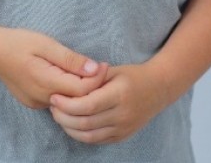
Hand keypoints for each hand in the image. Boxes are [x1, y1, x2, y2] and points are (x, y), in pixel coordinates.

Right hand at [0, 26, 108, 109]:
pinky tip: (71, 76)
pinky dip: (68, 91)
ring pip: (67, 101)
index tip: (105, 63)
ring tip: (89, 70)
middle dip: (92, 84)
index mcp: (45, 83)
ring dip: (80, 88)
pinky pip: (57, 100)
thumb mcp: (46, 44)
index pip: (81, 90)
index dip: (97, 79)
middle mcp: (41, 98)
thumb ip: (70, 59)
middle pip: (76, 98)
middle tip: (101, 66)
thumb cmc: (18, 42)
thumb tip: (94, 68)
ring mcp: (36, 103)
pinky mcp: (33, 102)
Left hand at [49, 63, 166, 143]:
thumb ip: (93, 77)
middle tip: (52, 106)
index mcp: (119, 94)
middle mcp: (122, 114)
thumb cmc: (133, 75)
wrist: (158, 89)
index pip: (88, 105)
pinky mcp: (122, 136)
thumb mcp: (114, 70)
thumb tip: (69, 80)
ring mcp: (123, 128)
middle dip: (63, 116)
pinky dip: (80, 134)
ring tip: (58, 115)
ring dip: (69, 128)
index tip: (54, 96)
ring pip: (88, 135)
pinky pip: (96, 140)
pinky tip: (71, 124)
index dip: (67, 104)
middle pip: (85, 122)